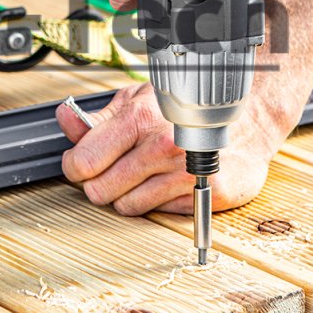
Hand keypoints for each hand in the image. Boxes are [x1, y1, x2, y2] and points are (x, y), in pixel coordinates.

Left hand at [55, 79, 296, 215]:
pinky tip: (169, 182)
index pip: (82, 161)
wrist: (248, 118)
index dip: (76, 166)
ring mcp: (184, 172)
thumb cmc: (189, 107)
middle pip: (99, 190)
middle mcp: (161, 146)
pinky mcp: (205, 194)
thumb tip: (64, 118)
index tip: (82, 164)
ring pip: (126, 206)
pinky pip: (159, 213)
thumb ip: (99, 117)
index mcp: (140, 118)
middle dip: (101, 182)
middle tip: (115, 170)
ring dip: (129, 195)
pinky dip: (158, 202)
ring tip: (145, 175)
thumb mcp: (140, 99)